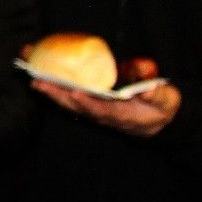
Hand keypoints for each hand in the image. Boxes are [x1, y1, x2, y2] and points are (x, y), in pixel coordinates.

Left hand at [31, 77, 180, 136]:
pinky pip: (70, 98)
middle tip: (40, 83)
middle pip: (77, 106)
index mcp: (122, 115)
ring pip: (69, 103)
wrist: (158, 122)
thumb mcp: (166, 102)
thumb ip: (157, 95)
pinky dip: (56, 89)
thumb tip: (148, 90)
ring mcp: (95, 111)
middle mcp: (103, 115)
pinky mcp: (90, 105)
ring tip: (35, 79)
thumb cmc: (162, 108)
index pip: (101, 110)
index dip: (88, 103)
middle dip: (58, 95)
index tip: (76, 93)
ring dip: (52, 92)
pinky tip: (42, 80)